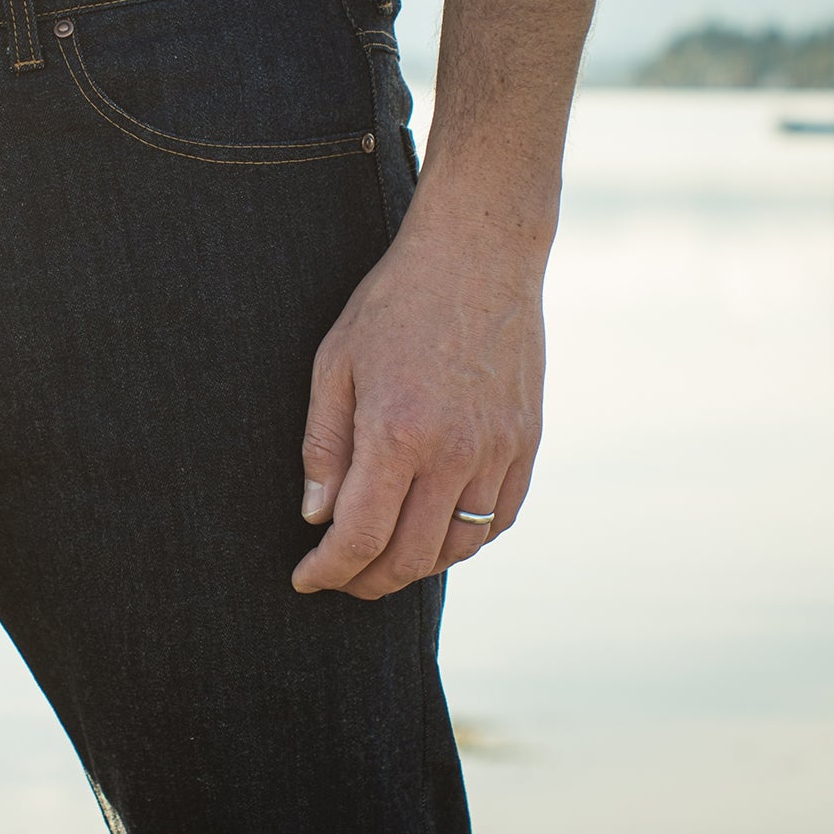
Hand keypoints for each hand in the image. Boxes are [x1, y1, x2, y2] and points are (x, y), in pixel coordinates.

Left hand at [292, 211, 545, 598]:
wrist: (479, 253)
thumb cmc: (396, 302)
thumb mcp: (336, 364)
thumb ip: (324, 447)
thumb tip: (317, 517)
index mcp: (397, 433)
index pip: (360, 536)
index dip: (329, 570)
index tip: (305, 578)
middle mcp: (455, 453)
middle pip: (410, 557)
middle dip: (366, 580)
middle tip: (339, 576)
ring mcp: (499, 451)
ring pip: (458, 548)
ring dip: (415, 566)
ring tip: (382, 557)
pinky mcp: (527, 443)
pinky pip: (499, 519)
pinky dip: (465, 541)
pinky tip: (436, 532)